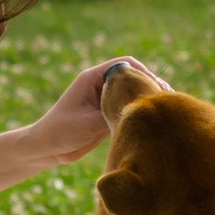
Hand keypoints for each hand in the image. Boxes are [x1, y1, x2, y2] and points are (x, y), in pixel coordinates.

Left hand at [30, 55, 165, 164]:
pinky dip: (140, 114)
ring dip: (147, 101)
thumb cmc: (60, 131)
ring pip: (132, 94)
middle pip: (132, 77)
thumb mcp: (88, 123)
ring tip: (166, 110)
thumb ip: (113, 114)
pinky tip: (153, 123)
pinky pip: (128, 110)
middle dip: (150, 86)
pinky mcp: (107, 115)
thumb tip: (140, 112)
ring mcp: (104, 100)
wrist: (45, 149)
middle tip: (168, 100)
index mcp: (93, 78)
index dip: (144, 73)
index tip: (156, 87)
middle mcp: (100, 86)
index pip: (125, 65)